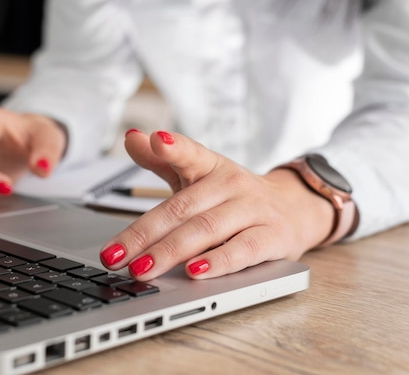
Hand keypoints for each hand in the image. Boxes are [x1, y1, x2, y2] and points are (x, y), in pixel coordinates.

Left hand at [99, 129, 334, 279]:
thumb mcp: (199, 175)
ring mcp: (253, 210)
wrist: (294, 209)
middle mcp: (232, 184)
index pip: (192, 153)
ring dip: (170, 252)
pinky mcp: (273, 237)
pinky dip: (218, 262)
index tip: (156, 140)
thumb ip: (163, 160)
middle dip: (144, 234)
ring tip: (142, 268)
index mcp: (212, 166)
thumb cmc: (232, 196)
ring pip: (206, 230)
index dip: (174, 147)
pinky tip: (194, 272)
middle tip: (114, 256)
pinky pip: (243, 250)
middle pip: (182, 208)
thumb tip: (131, 137)